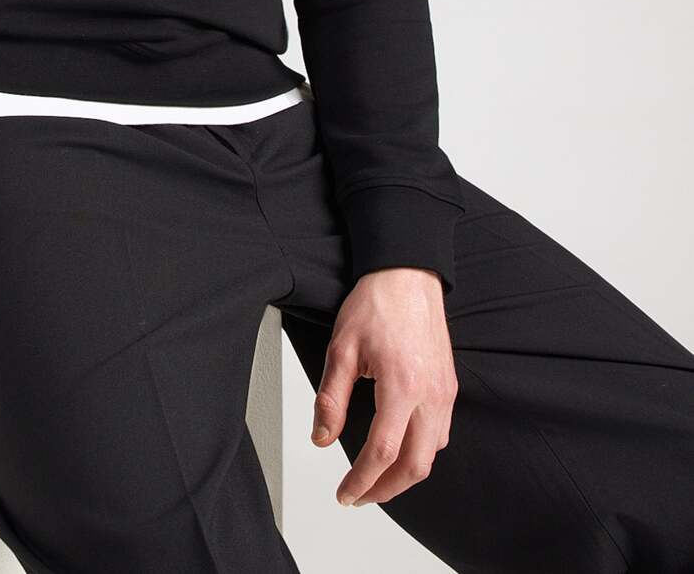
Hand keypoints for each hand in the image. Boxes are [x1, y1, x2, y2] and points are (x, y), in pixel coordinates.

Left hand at [309, 266, 457, 506]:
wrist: (407, 274)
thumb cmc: (377, 303)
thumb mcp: (341, 347)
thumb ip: (331, 398)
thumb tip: (322, 438)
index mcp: (402, 385)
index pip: (383, 452)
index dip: (361, 481)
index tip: (345, 493)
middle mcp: (430, 393)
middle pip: (416, 466)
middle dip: (386, 490)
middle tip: (359, 496)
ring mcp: (445, 391)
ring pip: (433, 454)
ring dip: (405, 474)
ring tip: (377, 477)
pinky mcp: (449, 386)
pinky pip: (442, 434)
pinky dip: (421, 452)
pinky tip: (401, 448)